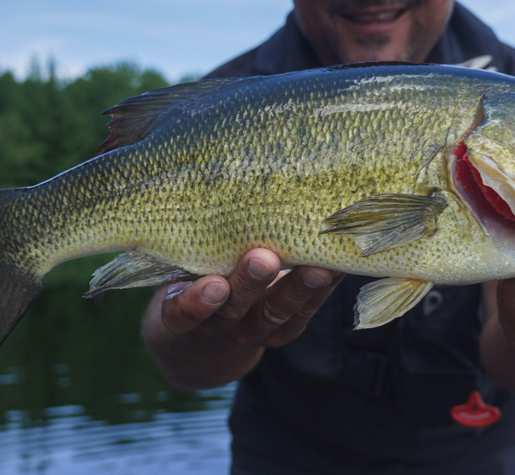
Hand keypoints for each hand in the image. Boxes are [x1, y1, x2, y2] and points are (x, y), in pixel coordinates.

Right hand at [160, 248, 343, 347]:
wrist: (219, 306)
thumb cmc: (201, 260)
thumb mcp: (192, 250)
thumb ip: (201, 233)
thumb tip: (230, 184)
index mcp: (182, 305)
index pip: (179, 312)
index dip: (194, 303)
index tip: (213, 284)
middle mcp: (217, 321)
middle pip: (231, 308)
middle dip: (250, 283)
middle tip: (264, 259)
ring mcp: (251, 329)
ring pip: (273, 314)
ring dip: (296, 289)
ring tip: (317, 269)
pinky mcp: (283, 331)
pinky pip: (302, 315)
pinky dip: (320, 291)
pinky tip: (336, 268)